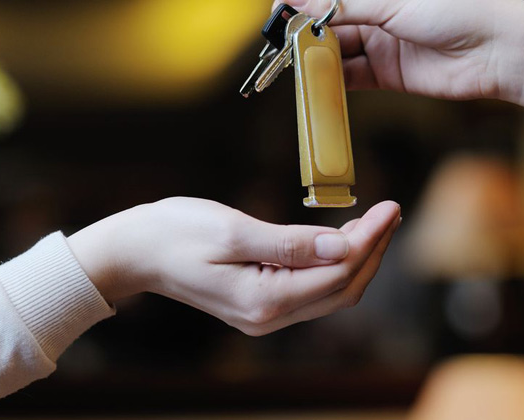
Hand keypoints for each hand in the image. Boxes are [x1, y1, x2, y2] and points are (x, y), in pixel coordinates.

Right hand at [68, 197, 401, 335]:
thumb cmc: (174, 233)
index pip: (339, 272)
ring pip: (331, 292)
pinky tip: (342, 238)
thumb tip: (343, 245)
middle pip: (343, 288)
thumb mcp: (233, 229)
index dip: (370, 240)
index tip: (390, 205)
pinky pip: (311, 289)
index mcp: (265, 299)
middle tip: (391, 210)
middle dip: (373, 250)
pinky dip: (334, 264)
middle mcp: (270, 317)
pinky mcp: (260, 304)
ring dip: (358, 258)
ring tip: (376, 220)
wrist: (133, 252)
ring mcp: (265, 315)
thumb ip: (291, 242)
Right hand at [274, 0, 523, 110]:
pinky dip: (330, 79)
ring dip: (313, 54)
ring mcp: (378, 33)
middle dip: (301, 25)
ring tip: (299, 65)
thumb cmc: (454, 7)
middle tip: (283, 43)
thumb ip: (339, 4)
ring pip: (331, 43)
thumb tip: (293, 1)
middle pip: (320, 9)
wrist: (497, 50)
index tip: (282, 10)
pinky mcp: (384, 68)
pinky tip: (319, 83)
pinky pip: (347, 73)